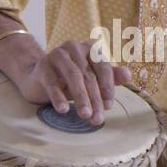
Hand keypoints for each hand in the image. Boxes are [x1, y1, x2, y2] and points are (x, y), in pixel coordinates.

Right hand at [15, 40, 132, 125]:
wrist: (38, 77)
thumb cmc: (69, 79)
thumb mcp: (90, 79)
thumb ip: (109, 77)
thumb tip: (128, 75)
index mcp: (90, 48)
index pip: (103, 67)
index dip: (107, 88)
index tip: (108, 107)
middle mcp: (74, 47)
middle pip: (89, 75)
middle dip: (94, 99)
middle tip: (97, 119)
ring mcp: (57, 54)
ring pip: (73, 76)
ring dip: (81, 97)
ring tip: (85, 115)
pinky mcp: (42, 65)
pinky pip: (52, 82)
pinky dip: (59, 97)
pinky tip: (63, 109)